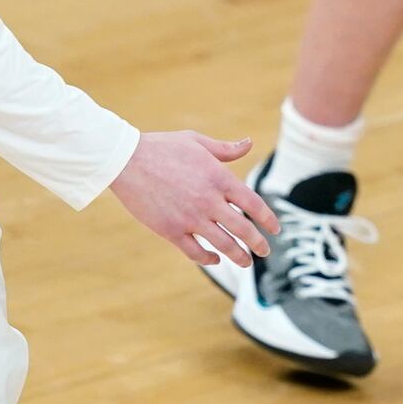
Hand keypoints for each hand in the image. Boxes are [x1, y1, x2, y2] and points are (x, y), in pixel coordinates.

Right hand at [109, 131, 279, 266]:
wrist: (126, 160)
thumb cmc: (162, 147)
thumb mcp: (197, 141)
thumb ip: (225, 149)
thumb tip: (248, 143)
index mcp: (219, 178)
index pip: (254, 204)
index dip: (268, 219)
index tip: (276, 229)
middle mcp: (209, 201)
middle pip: (243, 229)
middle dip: (257, 243)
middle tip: (265, 251)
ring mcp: (190, 218)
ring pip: (222, 244)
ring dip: (238, 256)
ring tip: (246, 262)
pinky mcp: (171, 230)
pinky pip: (195, 251)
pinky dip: (208, 258)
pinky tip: (215, 259)